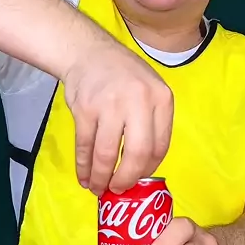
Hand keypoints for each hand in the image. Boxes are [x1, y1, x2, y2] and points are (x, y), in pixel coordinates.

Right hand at [63, 37, 172, 195]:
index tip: (138, 181)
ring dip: (101, 177)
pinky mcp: (85, 109)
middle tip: (118, 191)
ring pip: (106, 154)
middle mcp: (138, 101)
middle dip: (126, 179)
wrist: (89, 52)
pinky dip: (84, 166)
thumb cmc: (124, 77)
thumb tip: (142, 168)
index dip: (147, 170)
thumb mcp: (150, 92)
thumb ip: (152, 124)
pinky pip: (85, 146)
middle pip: (136, 154)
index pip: (160, 146)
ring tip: (98, 189)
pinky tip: (84, 177)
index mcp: (161, 99)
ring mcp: (110, 105)